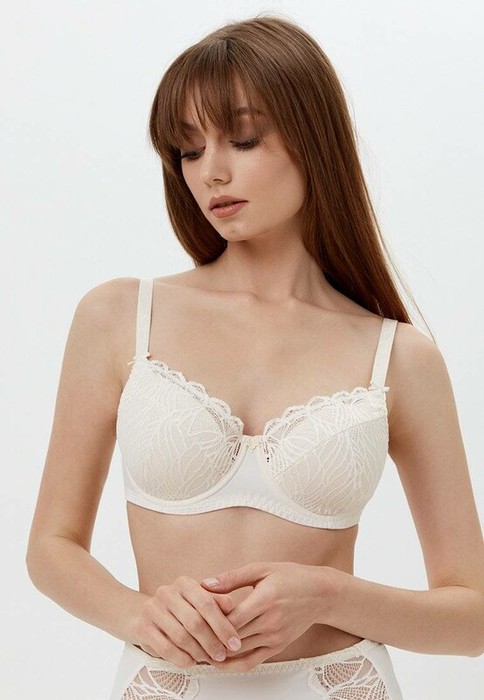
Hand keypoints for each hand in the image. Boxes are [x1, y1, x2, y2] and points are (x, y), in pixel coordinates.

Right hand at [131, 576, 242, 667]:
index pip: (207, 604)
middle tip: (222, 655)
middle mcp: (166, 592)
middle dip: (212, 642)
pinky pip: (166, 648)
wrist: (138, 613)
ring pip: (181, 636)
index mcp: (184, 583)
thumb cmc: (176, 609)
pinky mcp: (142, 627)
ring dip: (198, 652)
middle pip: (195, 622)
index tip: (235, 642)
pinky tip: (190, 661)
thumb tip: (231, 606)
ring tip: (207, 659)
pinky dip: (182, 658)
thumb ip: (214, 602)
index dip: (223, 625)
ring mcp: (152, 609)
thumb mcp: (195, 600)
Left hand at [200, 561, 333, 671]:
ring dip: (217, 652)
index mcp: (265, 599)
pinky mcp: (278, 647)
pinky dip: (233, 665)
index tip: (193, 617)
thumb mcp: (261, 569)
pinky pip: (252, 662)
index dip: (210, 621)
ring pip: (239, 652)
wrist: (320, 593)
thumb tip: (206, 583)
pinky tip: (218, 661)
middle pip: (232, 637)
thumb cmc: (291, 577)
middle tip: (186, 636)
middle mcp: (270, 622)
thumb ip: (232, 578)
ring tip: (195, 648)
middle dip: (209, 638)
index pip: (232, 618)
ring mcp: (275, 637)